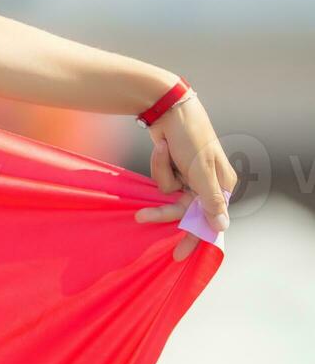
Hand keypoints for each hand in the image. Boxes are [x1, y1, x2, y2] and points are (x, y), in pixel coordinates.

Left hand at [132, 93, 238, 260]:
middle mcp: (208, 182)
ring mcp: (189, 176)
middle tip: (141, 217)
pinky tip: (161, 146)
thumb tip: (222, 226)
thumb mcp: (200, 169)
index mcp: (222, 184)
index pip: (209, 219)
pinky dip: (159, 163)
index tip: (178, 256)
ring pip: (169, 192)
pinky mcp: (173, 168)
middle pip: (184, 209)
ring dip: (162, 170)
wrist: (168, 107)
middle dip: (162, 208)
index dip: (194, 237)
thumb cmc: (189, 136)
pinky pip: (161, 178)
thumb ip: (210, 199)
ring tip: (162, 148)